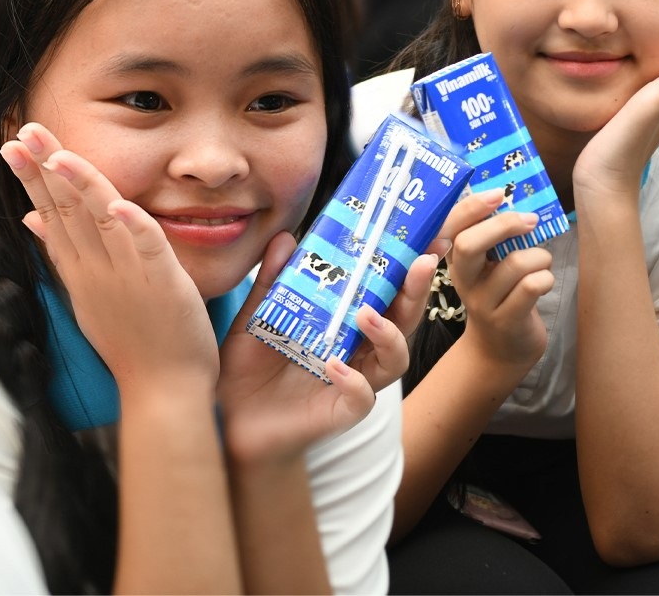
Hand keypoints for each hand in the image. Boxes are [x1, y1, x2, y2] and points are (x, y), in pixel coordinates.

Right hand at [1, 122, 218, 395]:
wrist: (161, 391)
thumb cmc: (131, 342)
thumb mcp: (86, 294)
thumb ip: (62, 254)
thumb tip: (31, 219)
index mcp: (80, 269)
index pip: (50, 213)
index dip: (33, 177)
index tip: (14, 143)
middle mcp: (96, 269)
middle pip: (66, 210)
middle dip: (44, 168)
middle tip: (24, 129)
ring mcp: (127, 277)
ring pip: (100, 222)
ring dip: (81, 187)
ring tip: (61, 155)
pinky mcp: (163, 285)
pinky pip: (149, 249)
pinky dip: (136, 227)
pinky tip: (123, 205)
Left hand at [216, 230, 434, 464]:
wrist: (231, 420)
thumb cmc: (250, 368)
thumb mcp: (258, 316)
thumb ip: (273, 279)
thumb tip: (285, 237)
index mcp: (346, 321)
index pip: (386, 291)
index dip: (408, 268)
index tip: (426, 238)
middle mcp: (358, 349)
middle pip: (403, 320)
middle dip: (416, 292)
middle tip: (419, 263)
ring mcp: (354, 381)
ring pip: (394, 359)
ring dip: (388, 334)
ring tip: (366, 314)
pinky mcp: (341, 411)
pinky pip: (361, 397)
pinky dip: (354, 381)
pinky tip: (335, 366)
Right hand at [432, 189, 555, 373]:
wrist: (499, 351)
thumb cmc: (500, 296)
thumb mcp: (487, 267)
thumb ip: (494, 238)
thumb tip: (517, 201)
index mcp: (455, 260)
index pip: (450, 227)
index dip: (471, 207)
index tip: (497, 194)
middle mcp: (463, 280)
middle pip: (469, 244)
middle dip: (504, 225)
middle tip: (530, 221)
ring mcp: (482, 303)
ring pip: (515, 264)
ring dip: (540, 257)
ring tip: (542, 264)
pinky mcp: (506, 320)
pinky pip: (532, 286)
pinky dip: (546, 277)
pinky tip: (544, 283)